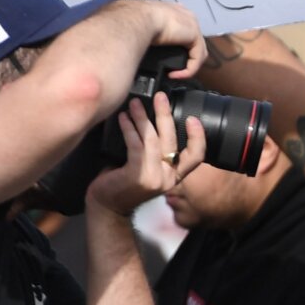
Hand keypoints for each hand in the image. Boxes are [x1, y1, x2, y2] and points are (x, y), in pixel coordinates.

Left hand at [87, 95, 205, 215]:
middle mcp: (168, 178)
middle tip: (160, 97)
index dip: (198, 137)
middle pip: (171, 140)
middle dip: (165, 114)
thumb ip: (156, 154)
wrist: (106, 208)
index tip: (193, 118)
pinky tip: (123, 118)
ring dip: (142, 117)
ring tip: (134, 103)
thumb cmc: (123, 185)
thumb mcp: (147, 170)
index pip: (196, 156)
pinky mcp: (137, 175)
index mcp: (175, 176)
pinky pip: (135, 145)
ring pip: (152, 139)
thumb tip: (154, 122)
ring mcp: (154, 178)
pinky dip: (129, 128)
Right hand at [142, 1, 206, 80]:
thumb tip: (137, 45)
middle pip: (192, 41)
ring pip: (197, 51)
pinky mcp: (194, 35)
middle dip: (186, 57)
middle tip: (172, 69)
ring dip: (187, 66)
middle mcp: (184, 14)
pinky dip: (188, 69)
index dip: (176, 44)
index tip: (166, 57)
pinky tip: (174, 75)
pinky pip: (197, 57)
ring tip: (173, 74)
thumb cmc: (129, 20)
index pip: (181, 29)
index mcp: (170, 10)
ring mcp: (191, 23)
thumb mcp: (138, 26)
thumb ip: (144, 33)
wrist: (135, 18)